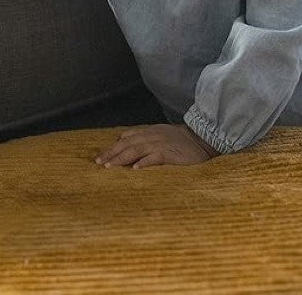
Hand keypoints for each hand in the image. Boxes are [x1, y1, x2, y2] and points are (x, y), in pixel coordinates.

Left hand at [95, 124, 218, 168]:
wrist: (202, 139)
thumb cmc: (181, 141)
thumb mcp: (160, 135)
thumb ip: (145, 139)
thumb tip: (126, 144)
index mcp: (148, 132)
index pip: (125, 138)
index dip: (112, 148)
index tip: (100, 157)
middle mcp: (151, 136)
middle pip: (126, 144)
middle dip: (111, 153)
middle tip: (99, 163)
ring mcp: (160, 144)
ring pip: (136, 150)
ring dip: (121, 158)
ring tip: (110, 166)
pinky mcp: (170, 153)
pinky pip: (154, 157)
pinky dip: (144, 163)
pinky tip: (135, 169)